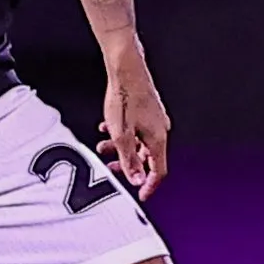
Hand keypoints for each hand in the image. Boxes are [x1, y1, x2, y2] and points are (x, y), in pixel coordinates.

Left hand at [97, 52, 170, 199]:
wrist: (126, 69)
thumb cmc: (125, 97)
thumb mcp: (121, 136)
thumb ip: (129, 160)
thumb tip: (137, 180)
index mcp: (158, 139)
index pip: (158, 171)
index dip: (149, 186)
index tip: (141, 195)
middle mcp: (160, 130)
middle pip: (147, 158)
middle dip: (128, 165)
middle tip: (113, 169)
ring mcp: (154, 120)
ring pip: (138, 143)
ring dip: (120, 148)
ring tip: (103, 146)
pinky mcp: (147, 111)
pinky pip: (136, 130)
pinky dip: (122, 135)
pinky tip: (108, 128)